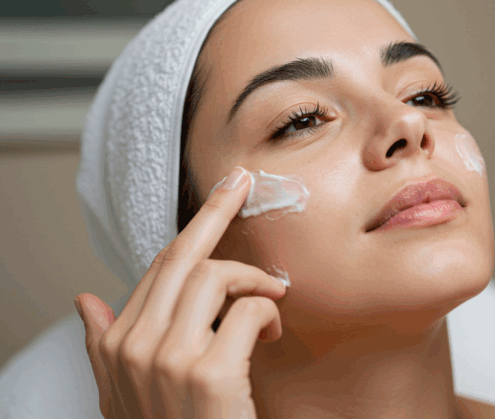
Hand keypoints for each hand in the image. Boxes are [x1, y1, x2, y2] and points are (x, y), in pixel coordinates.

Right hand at [74, 166, 286, 417]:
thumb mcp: (123, 392)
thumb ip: (102, 343)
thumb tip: (84, 298)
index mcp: (116, 344)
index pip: (157, 267)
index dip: (193, 226)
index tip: (220, 191)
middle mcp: (133, 346)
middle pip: (181, 258)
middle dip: (216, 212)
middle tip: (243, 184)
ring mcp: (167, 358)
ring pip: (213, 276)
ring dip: (253, 280)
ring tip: (272, 299)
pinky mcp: (207, 373)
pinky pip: (248, 311)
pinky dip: (269, 312)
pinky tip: (274, 332)